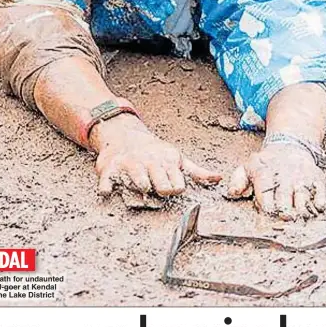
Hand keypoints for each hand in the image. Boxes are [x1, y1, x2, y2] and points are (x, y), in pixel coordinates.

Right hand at [92, 115, 219, 196]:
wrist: (124, 135)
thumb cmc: (156, 152)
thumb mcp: (178, 159)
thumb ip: (197, 172)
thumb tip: (218, 179)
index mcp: (167, 161)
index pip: (177, 185)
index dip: (175, 189)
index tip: (171, 187)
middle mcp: (149, 162)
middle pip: (160, 186)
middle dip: (160, 191)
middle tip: (155, 188)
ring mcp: (129, 164)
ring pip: (138, 184)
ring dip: (139, 190)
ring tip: (139, 187)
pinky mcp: (108, 169)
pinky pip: (107, 185)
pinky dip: (107, 189)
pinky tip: (110, 189)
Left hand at [226, 143, 325, 219]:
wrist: (290, 146)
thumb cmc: (267, 164)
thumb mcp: (248, 167)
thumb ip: (238, 180)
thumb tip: (232, 193)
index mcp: (265, 174)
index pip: (265, 194)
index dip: (266, 208)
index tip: (268, 216)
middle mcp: (284, 176)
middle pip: (284, 198)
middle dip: (284, 211)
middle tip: (284, 219)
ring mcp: (301, 177)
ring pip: (303, 196)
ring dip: (301, 210)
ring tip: (298, 216)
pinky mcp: (316, 177)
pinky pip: (320, 191)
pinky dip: (319, 201)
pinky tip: (316, 207)